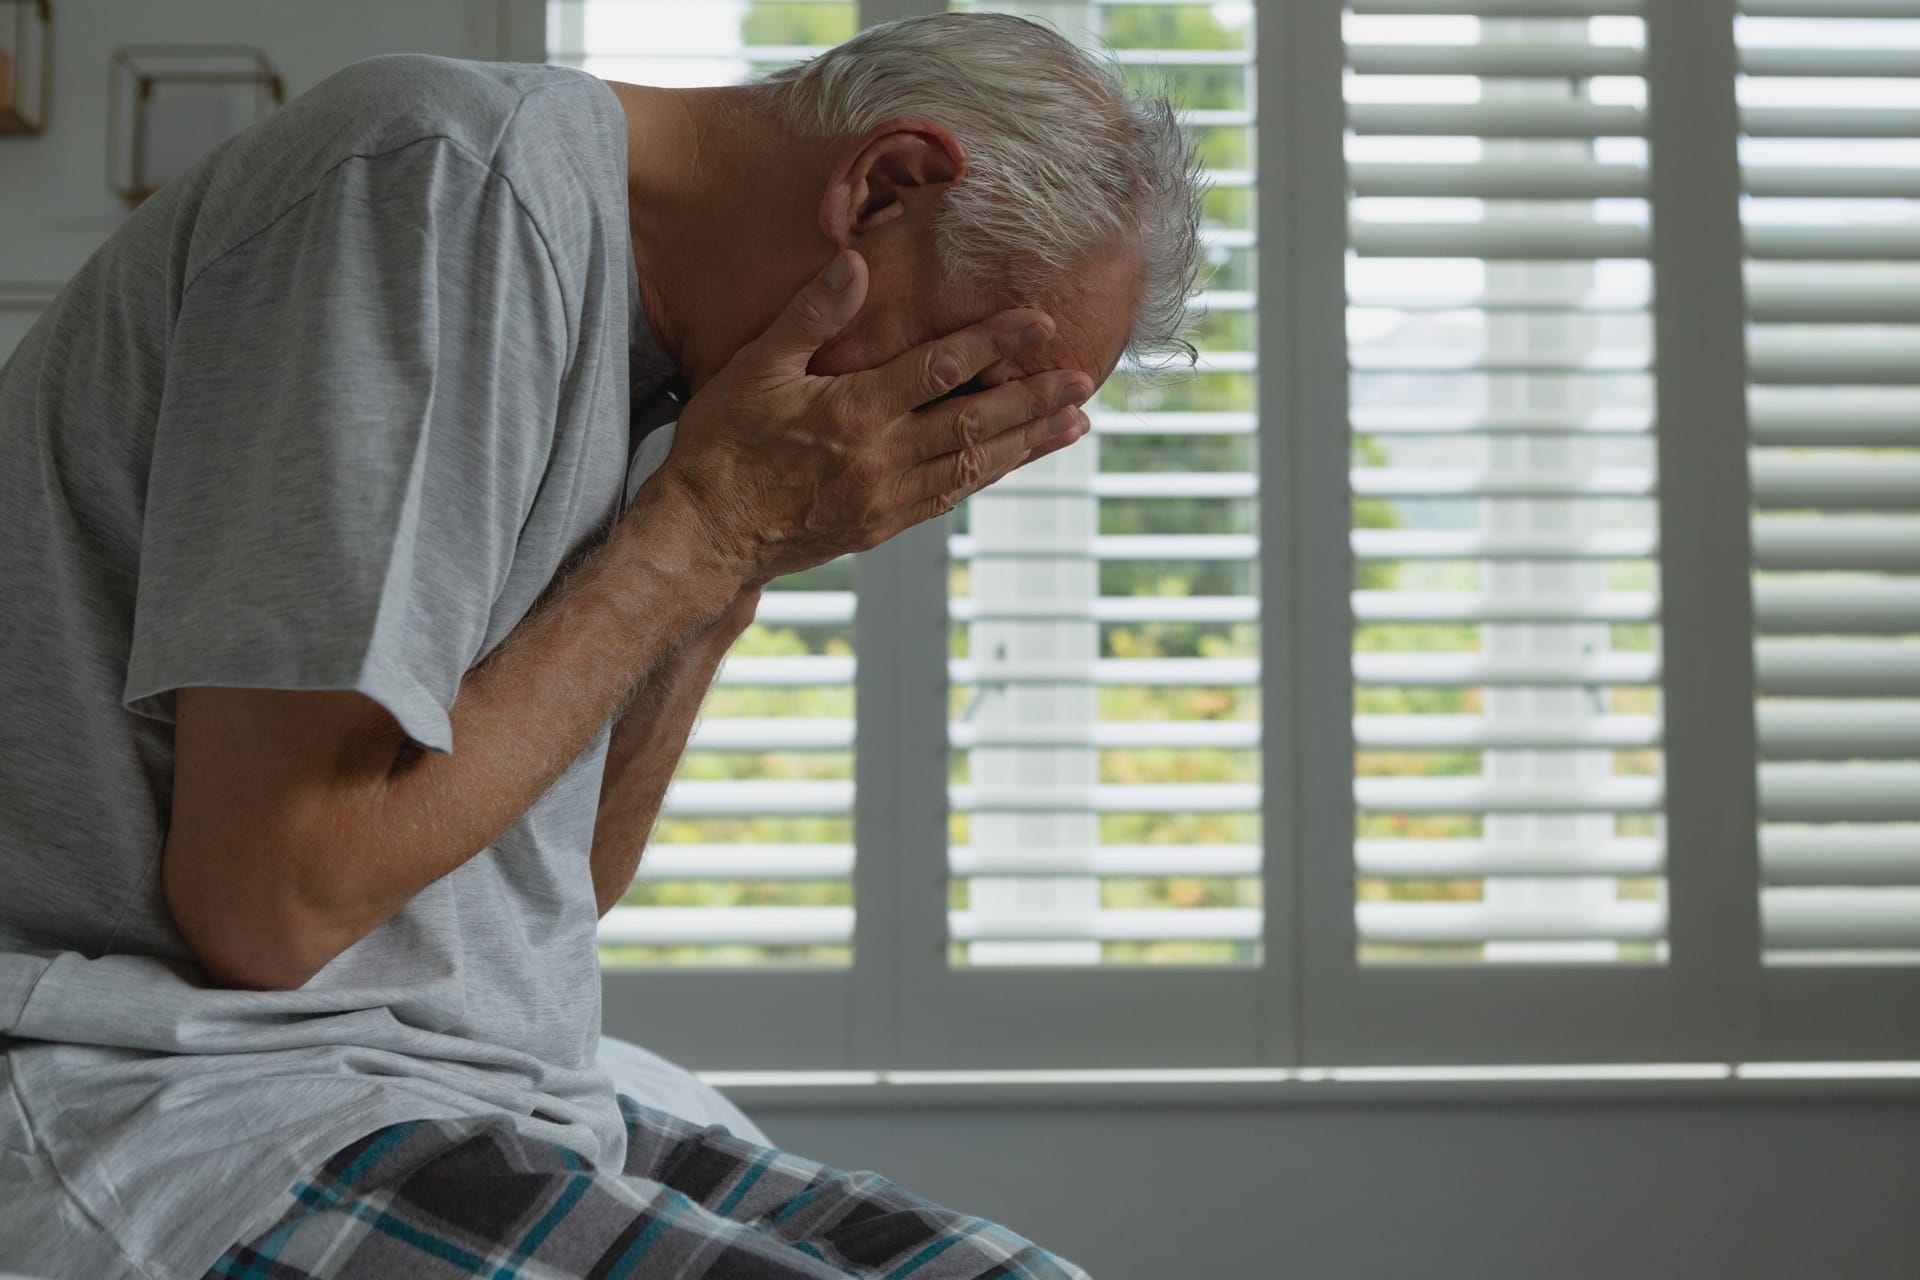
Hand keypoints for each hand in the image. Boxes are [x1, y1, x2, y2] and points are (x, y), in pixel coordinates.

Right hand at [649, 250, 1093, 584]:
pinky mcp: (881, 527)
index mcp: (854, 411)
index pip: (942, 368)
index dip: (996, 343)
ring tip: (1074, 424)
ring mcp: (886, 498)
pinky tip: (1012, 461)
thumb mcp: (754, 368)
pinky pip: (948, 497)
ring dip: (1027, 443)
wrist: (702, 537)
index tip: (1040, 323)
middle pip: (976, 423)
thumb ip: (810, 315)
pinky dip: (987, 476)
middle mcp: (881, 459)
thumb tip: (858, 263)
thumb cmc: (721, 447)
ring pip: (973, 465)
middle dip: (1035, 400)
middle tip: (1084, 381)